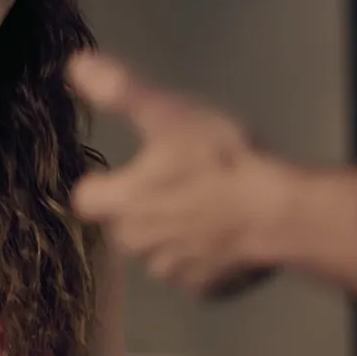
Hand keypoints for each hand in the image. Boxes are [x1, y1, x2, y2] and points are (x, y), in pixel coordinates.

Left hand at [67, 51, 303, 297]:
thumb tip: (75, 65)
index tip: (124, 169)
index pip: (86, 198)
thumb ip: (119, 91)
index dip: (101, 182)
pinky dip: (204, 255)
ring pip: (157, 250)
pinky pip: (194, 271)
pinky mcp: (207, 290)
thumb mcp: (168, 113)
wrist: (280, 214)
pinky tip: (227, 231)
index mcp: (121, 205)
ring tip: (204, 204)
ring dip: (172, 232)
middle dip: (141, 206)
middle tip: (176, 178)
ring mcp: (173, 272)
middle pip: (123, 225)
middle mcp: (137, 246)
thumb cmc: (220, 161)